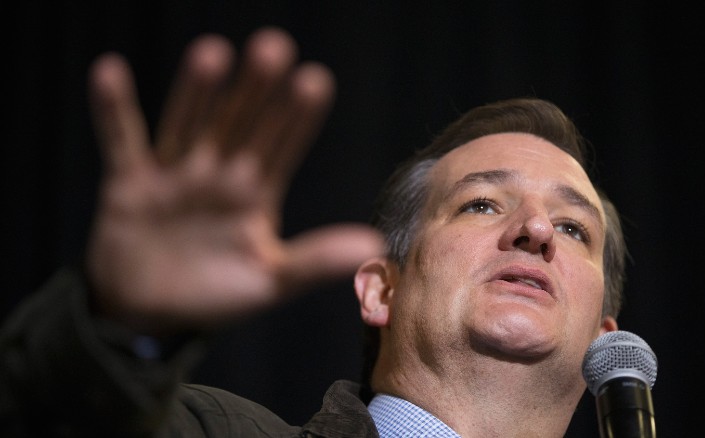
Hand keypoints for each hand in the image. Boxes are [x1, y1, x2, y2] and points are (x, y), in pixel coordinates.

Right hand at [85, 28, 382, 333]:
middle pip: (239, 123)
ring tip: (213, 53)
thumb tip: (374, 244)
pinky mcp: (129, 182)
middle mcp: (218, 173)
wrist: (151, 315)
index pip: (281, 147)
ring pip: (188, 124)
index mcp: (256, 192)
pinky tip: (110, 72)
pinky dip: (113, 111)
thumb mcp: (269, 281)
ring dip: (198, 92)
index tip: (315, 81)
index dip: (297, 117)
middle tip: (273, 48)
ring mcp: (174, 174)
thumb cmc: (216, 297)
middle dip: (255, 90)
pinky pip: (121, 141)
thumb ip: (315, 261)